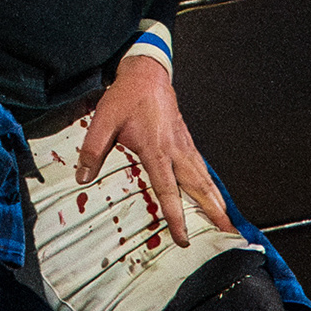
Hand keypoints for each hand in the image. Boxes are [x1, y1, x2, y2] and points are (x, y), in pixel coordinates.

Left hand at [75, 54, 234, 245]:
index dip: (176, 216)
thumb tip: (83, 179)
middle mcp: (176, 150)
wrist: (147, 73)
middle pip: (198, 187)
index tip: (183, 237)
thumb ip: (92, 150)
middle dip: (213, 211)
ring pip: (205, 177)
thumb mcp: (103, 121)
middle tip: (227, 232)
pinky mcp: (186, 141)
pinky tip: (215, 194)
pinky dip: (211, 184)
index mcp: (156, 149)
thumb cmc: (126, 97)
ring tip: (228, 220)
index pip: (168, 190)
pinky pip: (202, 167)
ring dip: (217, 200)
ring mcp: (184, 145)